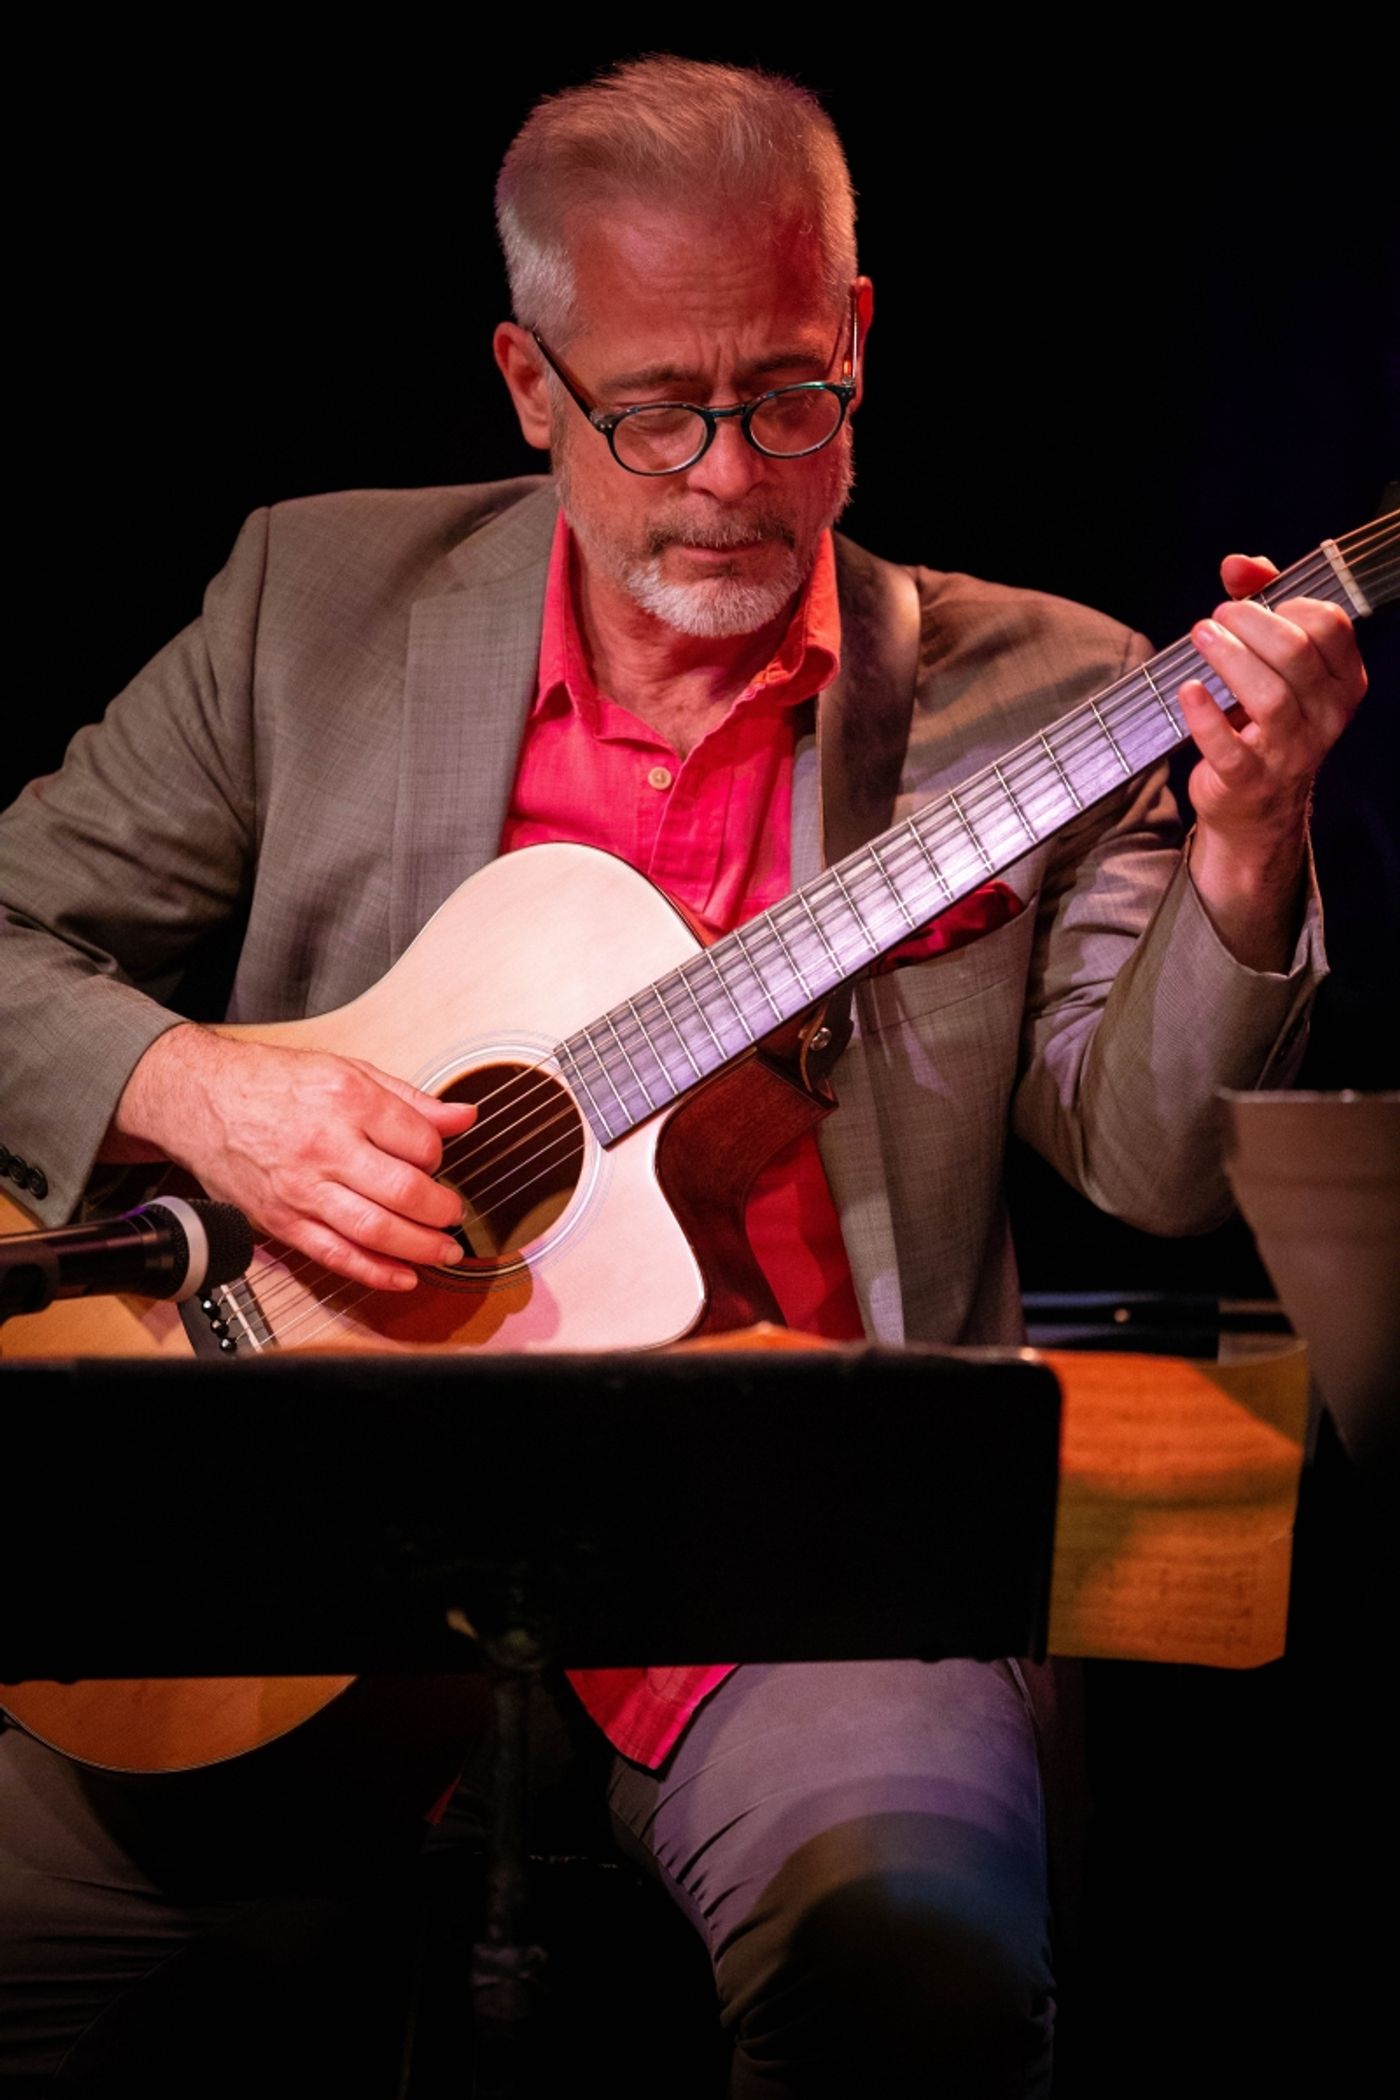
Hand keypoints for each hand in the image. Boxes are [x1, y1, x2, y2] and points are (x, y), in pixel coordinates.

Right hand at [108, 1026, 476, 1290]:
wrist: (200, 1100)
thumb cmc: (272, 1084)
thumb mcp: (347, 1071)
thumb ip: (410, 1100)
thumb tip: (464, 1116)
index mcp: (347, 1101)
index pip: (419, 1143)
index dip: (439, 1158)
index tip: (435, 1162)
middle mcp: (325, 1147)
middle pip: (403, 1192)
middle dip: (441, 1211)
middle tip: (453, 1214)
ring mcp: (301, 1189)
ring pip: (375, 1230)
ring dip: (419, 1248)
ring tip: (443, 1251)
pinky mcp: (281, 1222)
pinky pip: (335, 1256)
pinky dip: (375, 1272)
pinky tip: (402, 1276)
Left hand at [1178, 553, 1366, 967]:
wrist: (1256, 806)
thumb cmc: (1262, 720)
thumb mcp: (1273, 663)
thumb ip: (1261, 603)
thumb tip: (1238, 563)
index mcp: (1342, 681)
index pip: (1330, 625)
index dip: (1286, 601)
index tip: (1248, 598)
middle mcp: (1326, 716)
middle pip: (1296, 654)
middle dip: (1251, 624)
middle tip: (1217, 616)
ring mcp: (1290, 752)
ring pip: (1269, 696)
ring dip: (1229, 658)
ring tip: (1201, 636)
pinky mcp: (1249, 781)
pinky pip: (1229, 747)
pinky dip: (1204, 716)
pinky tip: (1187, 690)